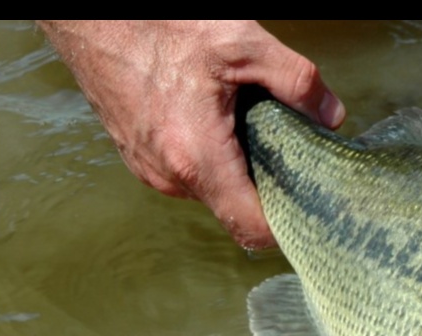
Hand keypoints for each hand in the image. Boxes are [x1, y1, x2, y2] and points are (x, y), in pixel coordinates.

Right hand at [38, 20, 344, 248]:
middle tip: (293, 156)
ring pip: (212, 191)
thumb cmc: (157, 24)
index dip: (288, 229)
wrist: (90, 16)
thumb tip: (331, 115)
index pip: (252, 229)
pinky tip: (218, 122)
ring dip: (237, 170)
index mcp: (197, 157)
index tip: (313, 212)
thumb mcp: (243, 44)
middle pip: (236, 210)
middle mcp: (170, 176)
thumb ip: (296, 81)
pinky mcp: (139, 157)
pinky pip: (187, 173)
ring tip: (250, 128)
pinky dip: (210, 158)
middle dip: (268, 189)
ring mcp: (150, 169)